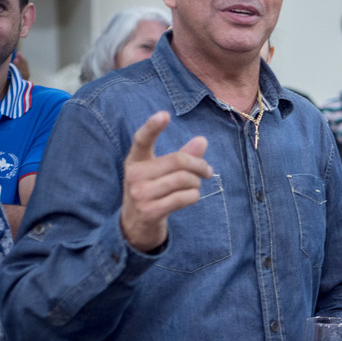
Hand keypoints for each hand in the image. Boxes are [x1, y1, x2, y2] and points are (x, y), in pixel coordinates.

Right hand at [120, 111, 212, 252]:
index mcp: (135, 160)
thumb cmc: (153, 191)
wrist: (136, 226)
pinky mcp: (150, 211)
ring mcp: (140, 194)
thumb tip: (202, 140)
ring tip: (195, 186)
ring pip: (184, 180)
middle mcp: (134, 175)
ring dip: (197, 183)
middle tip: (208, 171)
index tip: (164, 114)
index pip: (141, 139)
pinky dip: (194, 196)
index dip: (152, 127)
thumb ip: (182, 156)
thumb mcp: (162, 172)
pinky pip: (184, 198)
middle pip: (178, 161)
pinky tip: (191, 197)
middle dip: (199, 165)